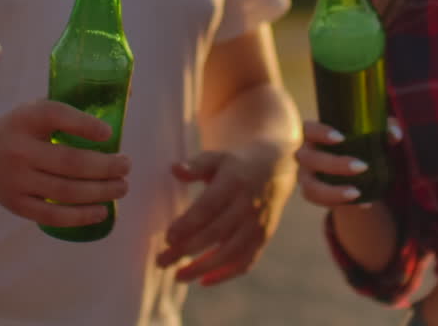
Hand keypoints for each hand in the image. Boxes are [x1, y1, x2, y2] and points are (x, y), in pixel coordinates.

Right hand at [0, 100, 131, 228]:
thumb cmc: (18, 133)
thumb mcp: (33, 113)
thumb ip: (66, 114)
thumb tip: (117, 115)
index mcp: (26, 120)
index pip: (57, 117)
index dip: (85, 125)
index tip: (109, 134)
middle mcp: (20, 150)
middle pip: (70, 162)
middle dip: (105, 167)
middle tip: (126, 166)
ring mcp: (17, 180)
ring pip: (65, 191)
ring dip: (100, 192)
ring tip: (121, 188)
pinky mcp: (16, 205)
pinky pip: (52, 215)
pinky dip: (80, 216)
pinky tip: (101, 211)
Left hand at [157, 144, 293, 285]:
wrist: (276, 168)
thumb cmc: (236, 164)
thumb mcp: (217, 158)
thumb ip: (196, 165)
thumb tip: (175, 169)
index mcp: (234, 182)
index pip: (209, 207)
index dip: (188, 224)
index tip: (168, 238)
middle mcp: (248, 205)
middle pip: (216, 233)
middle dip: (187, 250)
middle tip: (161, 261)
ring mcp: (258, 224)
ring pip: (231, 252)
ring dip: (203, 267)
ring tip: (178, 276)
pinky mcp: (263, 238)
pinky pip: (246, 262)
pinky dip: (226, 274)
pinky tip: (203, 280)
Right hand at [296, 117, 401, 207]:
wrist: (353, 168)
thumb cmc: (360, 141)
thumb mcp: (373, 133)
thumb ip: (385, 128)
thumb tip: (394, 134)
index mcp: (314, 134)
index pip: (308, 129)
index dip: (320, 133)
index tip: (342, 138)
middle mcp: (305, 153)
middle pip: (310, 158)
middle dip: (335, 164)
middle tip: (363, 166)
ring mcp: (305, 175)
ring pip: (310, 186)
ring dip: (332, 191)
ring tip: (357, 192)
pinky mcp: (311, 193)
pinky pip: (319, 201)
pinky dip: (339, 203)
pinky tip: (363, 203)